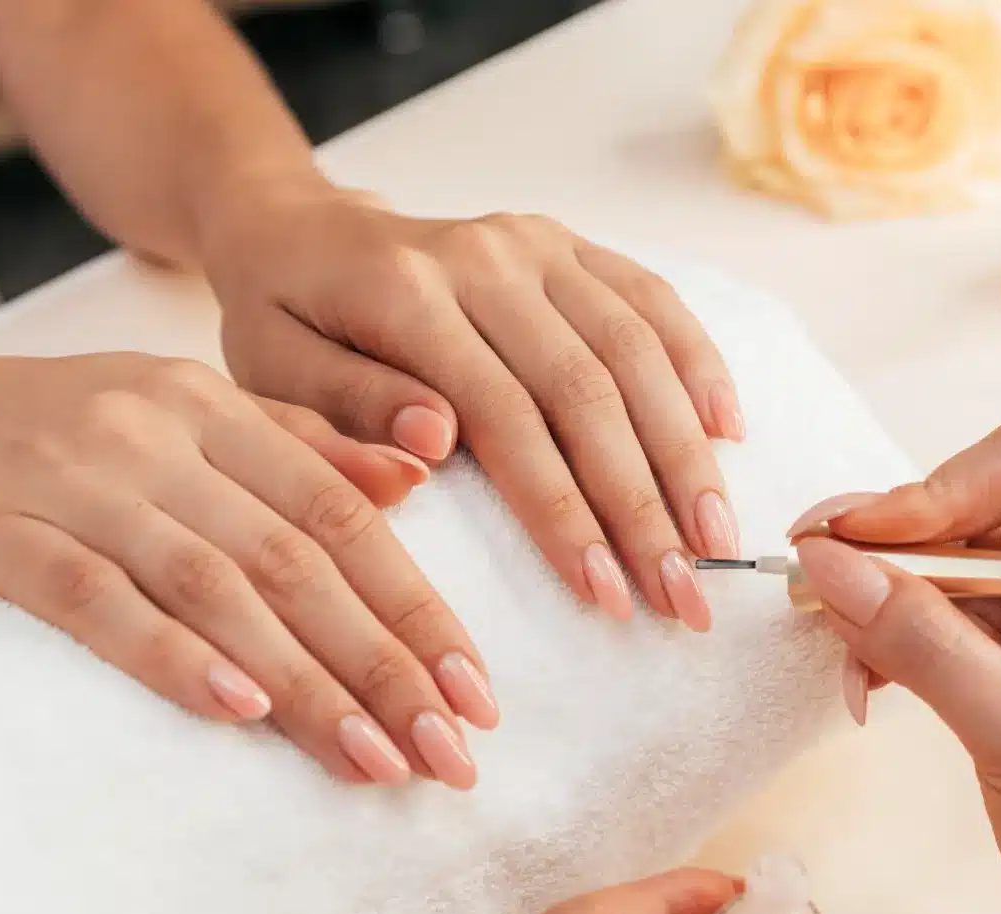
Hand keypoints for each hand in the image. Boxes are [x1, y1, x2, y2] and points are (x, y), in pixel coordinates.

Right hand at [0, 350, 497, 787]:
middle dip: (384, 662)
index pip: (342, 514)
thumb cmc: (48, 434)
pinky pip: (98, 599)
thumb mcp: (177, 416)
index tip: (478, 693)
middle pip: (296, 557)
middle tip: (451, 752)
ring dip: (305, 681)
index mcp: (210, 407)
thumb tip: (415, 480)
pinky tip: (240, 710)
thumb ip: (295, 443)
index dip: (418, 606)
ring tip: (375, 762)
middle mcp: (154, 435)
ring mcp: (73, 480)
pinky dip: (173, 656)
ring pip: (216, 586)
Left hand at [203, 177, 743, 631]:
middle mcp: (485, 256)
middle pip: (589, 390)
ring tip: (717, 545)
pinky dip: (696, 366)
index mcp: (405, 293)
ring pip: (636, 351)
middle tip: (686, 596)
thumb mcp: (272, 377)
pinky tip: (728, 435)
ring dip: (685, 454)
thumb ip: (347, 412)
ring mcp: (535, 244)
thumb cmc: (282, 324)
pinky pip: (651, 300)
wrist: (298, 230)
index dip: (566, 512)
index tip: (608, 597)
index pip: (506, 417)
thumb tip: (437, 443)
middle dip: (646, 505)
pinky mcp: (568, 245)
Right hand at [789, 418, 1000, 913]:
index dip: (935, 490)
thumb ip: (926, 644)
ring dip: (881, 597)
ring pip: (947, 571)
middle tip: (809, 576)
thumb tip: (829, 564)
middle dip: (891, 541)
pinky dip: (889, 645)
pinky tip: (859, 686)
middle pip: (976, 509)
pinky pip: (938, 631)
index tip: (856, 542)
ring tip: (830, 643)